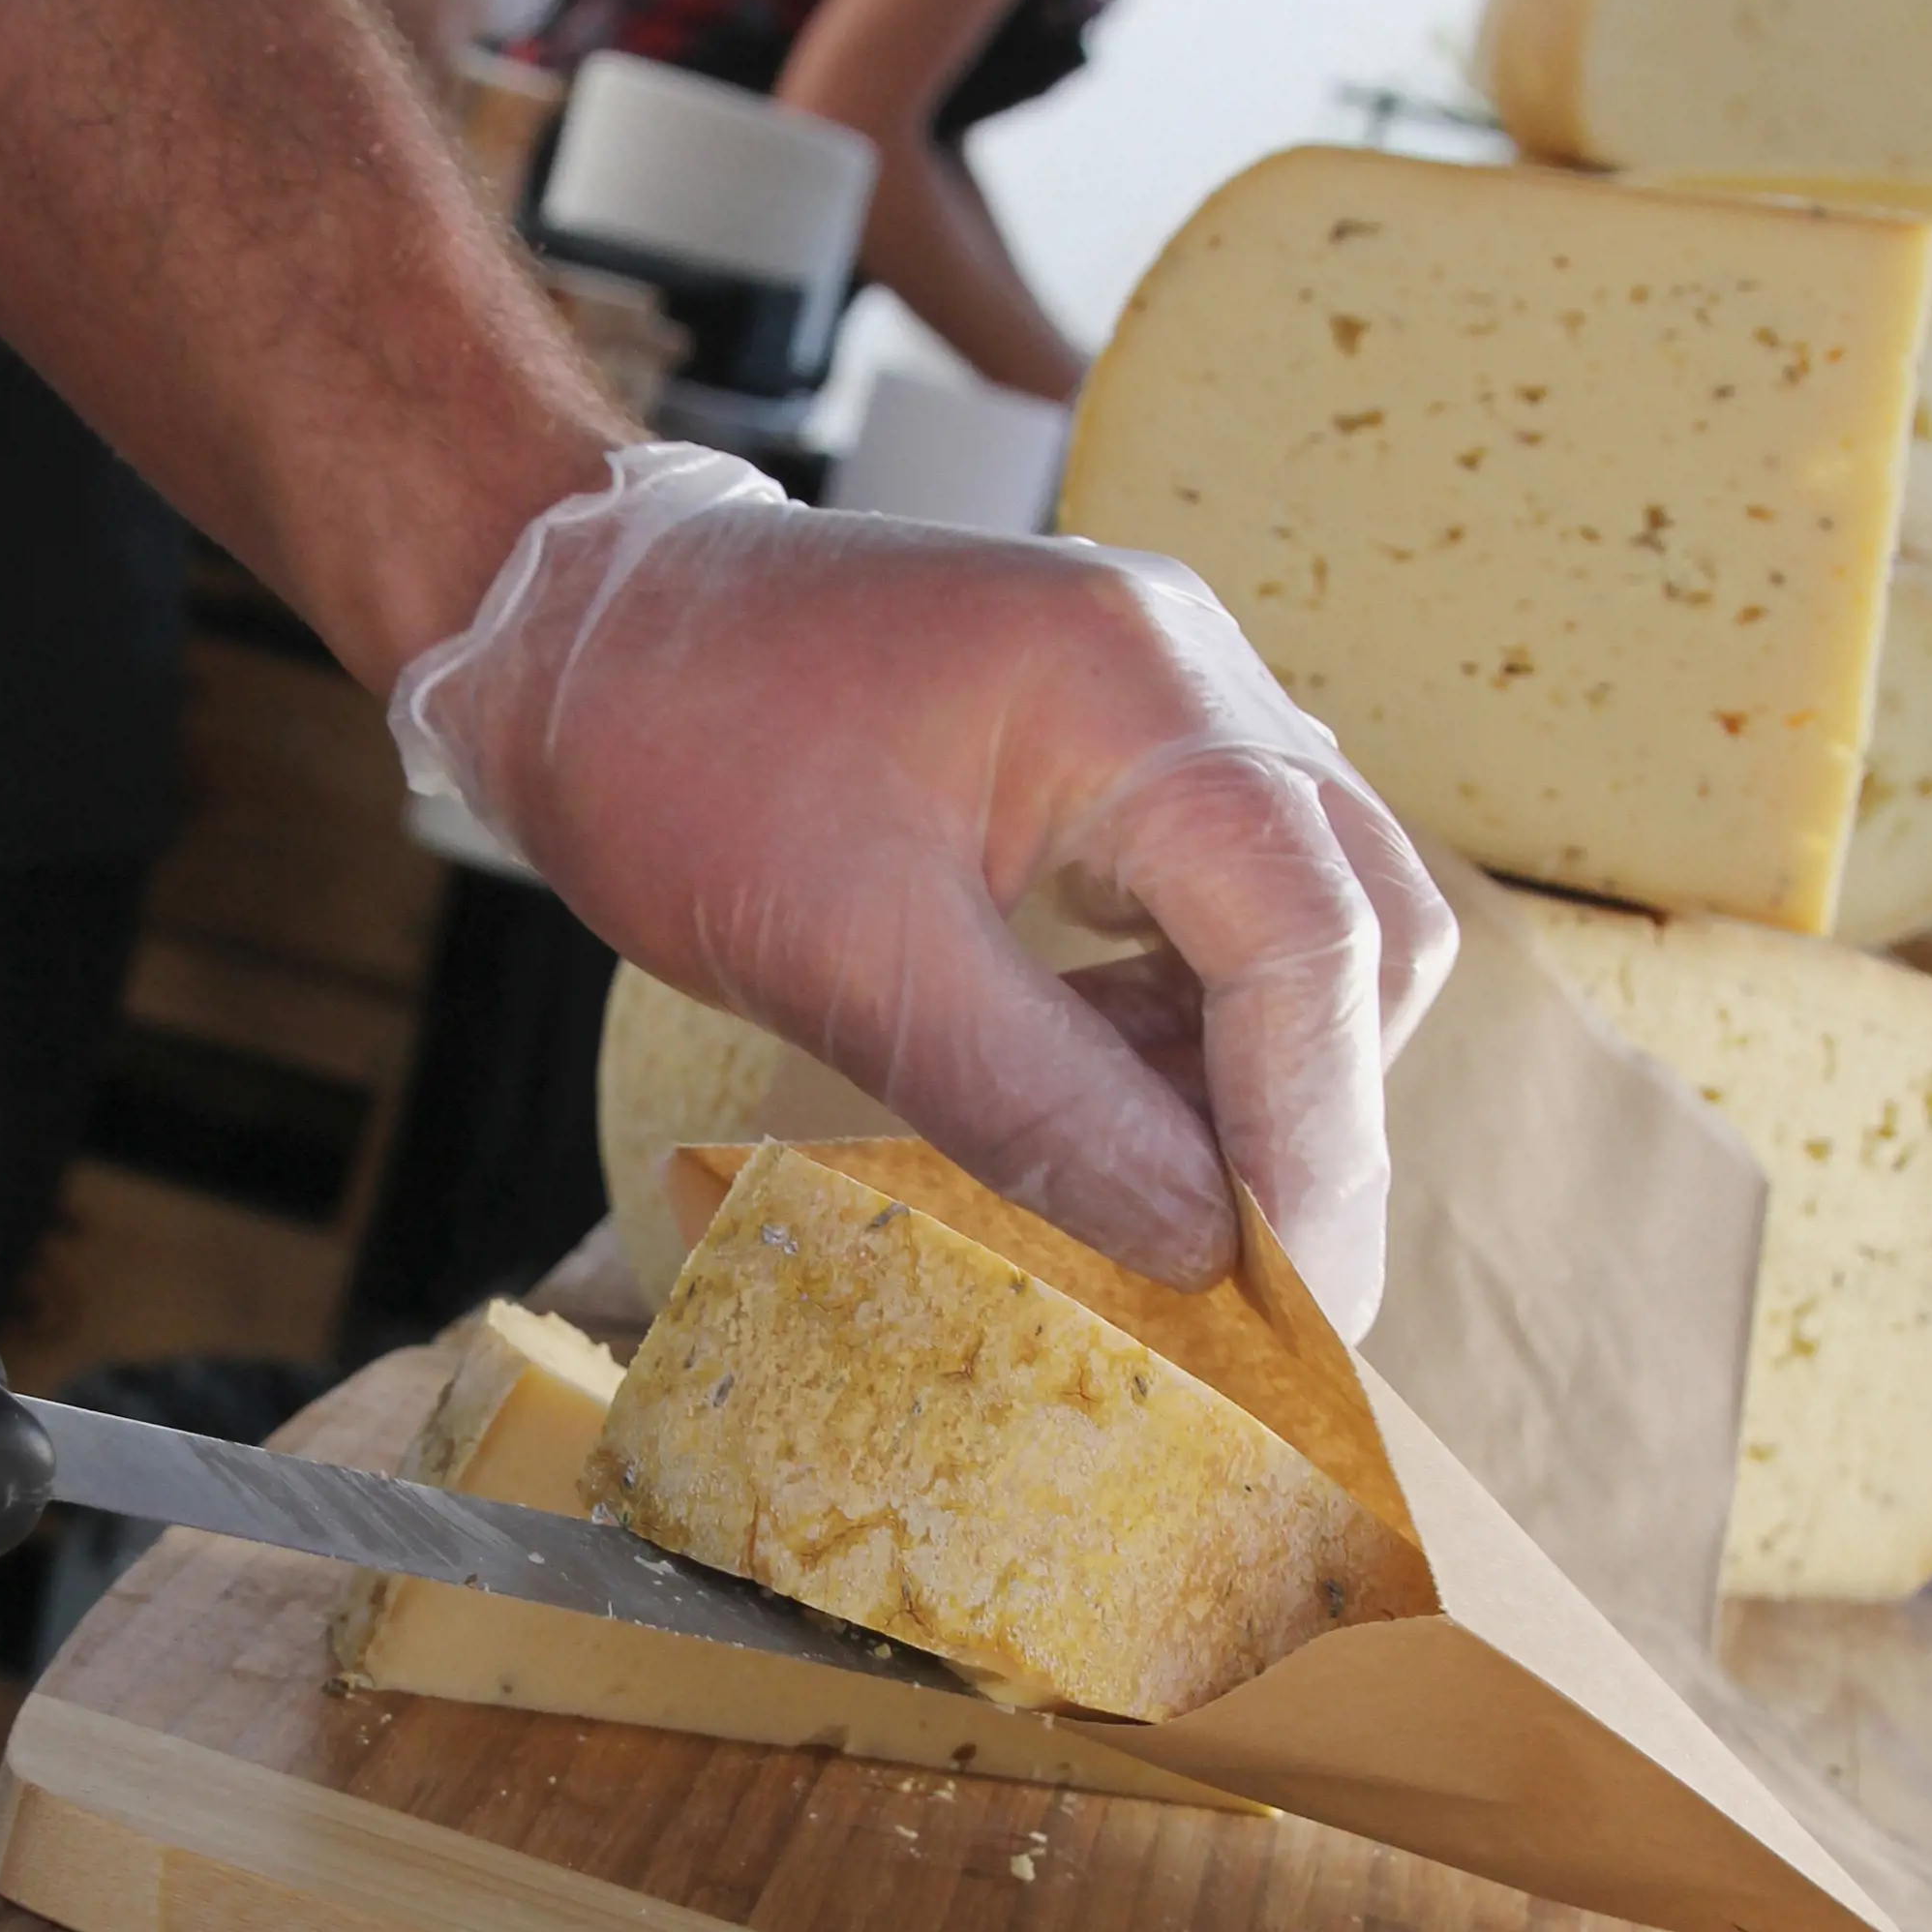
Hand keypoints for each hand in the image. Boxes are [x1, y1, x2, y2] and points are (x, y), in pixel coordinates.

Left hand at [393, 447, 1454, 1328]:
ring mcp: (1166, 704)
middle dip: (1316, 1114)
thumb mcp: (844, 954)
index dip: (1321, 1135)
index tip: (1303, 1307)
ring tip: (1160, 1203)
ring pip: (1305, 920)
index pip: (1310, 932)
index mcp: (1136, 686)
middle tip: (1254, 1289)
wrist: (575, 625)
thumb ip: (1039, 1104)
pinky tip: (1105, 1102)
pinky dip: (1188, 1027)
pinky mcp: (1121, 752)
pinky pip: (1219, 905)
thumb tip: (1199, 1248)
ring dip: (1253, 1076)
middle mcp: (1191, 674)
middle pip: (1356, 921)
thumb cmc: (677, 752)